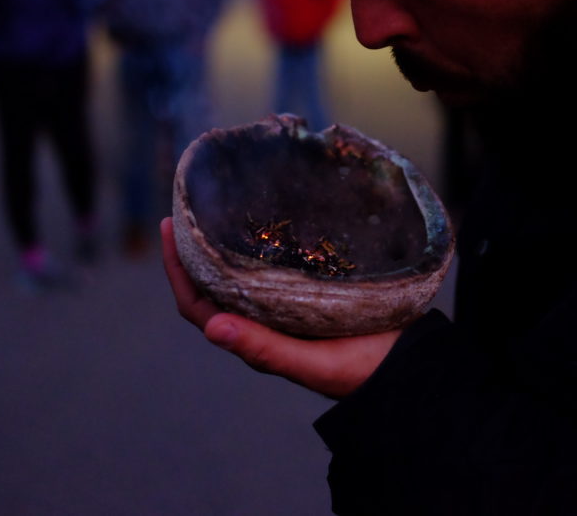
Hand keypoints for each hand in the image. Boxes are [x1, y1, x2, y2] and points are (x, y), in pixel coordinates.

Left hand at [161, 217, 399, 398]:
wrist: (407, 365)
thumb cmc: (360, 370)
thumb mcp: (311, 363)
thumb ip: (265, 349)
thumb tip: (212, 328)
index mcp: (255, 337)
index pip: (198, 304)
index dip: (177, 270)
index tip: (169, 228)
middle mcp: (263, 319)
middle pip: (212, 282)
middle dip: (193, 248)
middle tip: (185, 208)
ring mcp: (286, 304)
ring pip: (241, 271)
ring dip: (223, 243)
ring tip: (217, 206)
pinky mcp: (311, 290)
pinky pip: (275, 264)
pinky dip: (262, 242)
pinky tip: (267, 218)